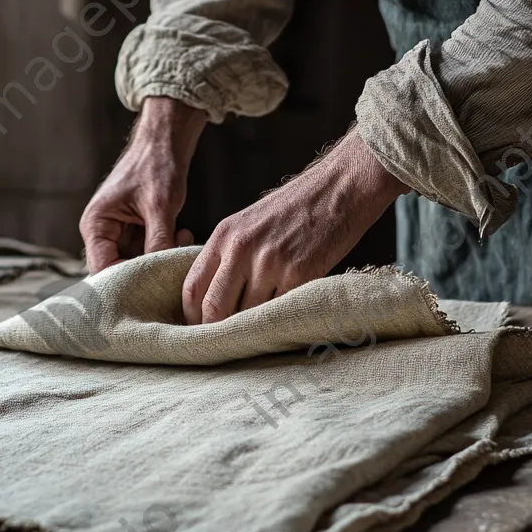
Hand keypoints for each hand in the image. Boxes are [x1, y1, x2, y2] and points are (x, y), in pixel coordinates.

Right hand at [81, 97, 208, 272]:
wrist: (165, 143)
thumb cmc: (155, 165)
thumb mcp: (159, 205)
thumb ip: (159, 241)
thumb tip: (161, 274)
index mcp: (96, 224)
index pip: (103, 268)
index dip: (125, 281)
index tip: (152, 285)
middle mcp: (103, 233)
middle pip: (119, 270)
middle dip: (147, 271)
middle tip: (173, 265)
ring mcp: (120, 235)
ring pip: (137, 264)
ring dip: (160, 259)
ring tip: (182, 240)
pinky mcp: (136, 234)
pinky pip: (149, 253)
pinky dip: (166, 249)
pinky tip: (183, 235)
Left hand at [182, 129, 408, 323]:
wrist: (339, 188)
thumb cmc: (294, 208)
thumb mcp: (248, 223)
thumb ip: (228, 256)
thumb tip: (213, 300)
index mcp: (224, 235)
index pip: (192, 287)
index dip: (192, 316)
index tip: (199, 329)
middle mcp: (242, 249)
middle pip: (214, 308)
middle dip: (216, 331)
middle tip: (223, 344)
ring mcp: (271, 263)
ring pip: (248, 315)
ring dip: (251, 329)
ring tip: (256, 334)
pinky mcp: (300, 274)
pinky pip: (280, 311)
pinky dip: (279, 321)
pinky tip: (281, 322)